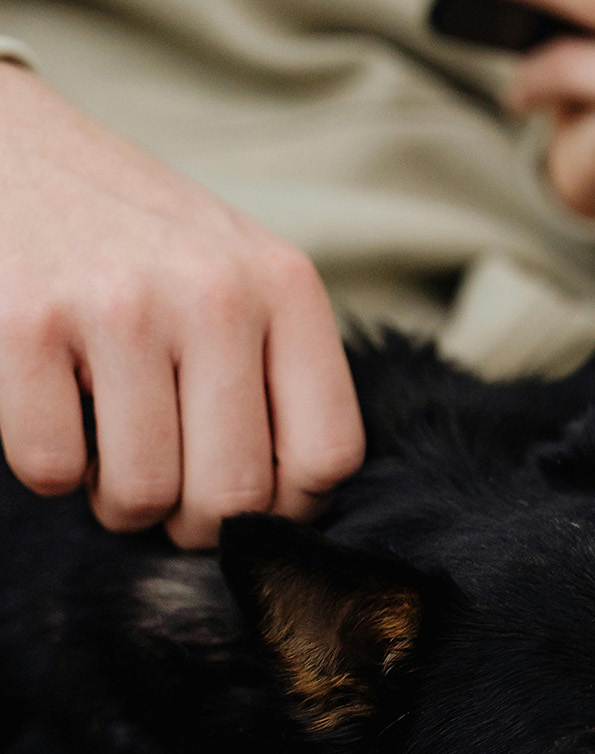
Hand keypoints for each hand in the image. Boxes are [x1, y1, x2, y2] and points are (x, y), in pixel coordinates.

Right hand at [0, 65, 362, 548]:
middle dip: (198, 527)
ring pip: (143, 494)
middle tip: (174, 501)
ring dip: (122, 505)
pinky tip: (62, 423)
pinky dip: (52, 472)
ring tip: (115, 461)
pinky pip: (51, 466)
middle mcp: (216, 295)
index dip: (291, 507)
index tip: (255, 499)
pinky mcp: (27, 320)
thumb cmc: (148, 241)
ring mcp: (121, 306)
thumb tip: (285, 514)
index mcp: (286, 288)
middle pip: (234, 494)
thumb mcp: (244, 278)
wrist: (21, 148)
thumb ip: (280, 373)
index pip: (328, 455)